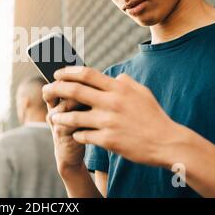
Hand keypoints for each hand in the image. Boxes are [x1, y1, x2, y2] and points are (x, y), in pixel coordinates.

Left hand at [44, 66, 182, 167]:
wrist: (167, 143)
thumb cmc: (154, 117)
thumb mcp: (142, 93)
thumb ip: (126, 83)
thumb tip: (115, 76)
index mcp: (119, 88)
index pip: (87, 74)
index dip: (69, 72)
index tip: (57, 73)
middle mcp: (111, 102)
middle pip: (75, 91)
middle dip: (56, 89)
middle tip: (46, 91)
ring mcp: (109, 122)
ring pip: (74, 116)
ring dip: (60, 116)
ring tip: (53, 117)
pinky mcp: (108, 140)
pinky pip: (83, 136)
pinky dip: (76, 134)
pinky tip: (74, 134)